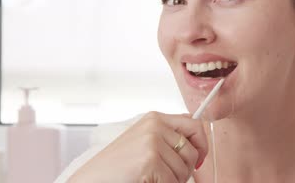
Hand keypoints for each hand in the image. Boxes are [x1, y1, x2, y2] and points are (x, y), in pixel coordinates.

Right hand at [68, 112, 207, 182]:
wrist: (93, 180)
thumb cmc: (116, 167)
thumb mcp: (143, 141)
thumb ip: (167, 137)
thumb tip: (197, 144)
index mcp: (154, 118)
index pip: (194, 124)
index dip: (201, 144)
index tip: (199, 159)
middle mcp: (155, 126)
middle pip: (193, 149)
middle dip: (188, 168)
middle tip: (173, 176)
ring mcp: (152, 142)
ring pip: (185, 169)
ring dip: (174, 180)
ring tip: (154, 179)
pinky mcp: (150, 160)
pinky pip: (174, 181)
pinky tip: (147, 181)